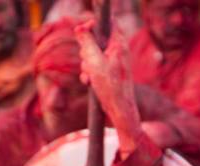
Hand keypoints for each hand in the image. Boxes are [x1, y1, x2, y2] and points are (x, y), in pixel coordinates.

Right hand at [75, 19, 140, 151]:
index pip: (106, 23)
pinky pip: (95, 66)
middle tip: (88, 62)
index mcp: (118, 44)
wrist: (119, 109)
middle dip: (87, 51)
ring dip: (87, 65)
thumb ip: (87, 43)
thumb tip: (80, 29)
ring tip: (90, 76)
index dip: (92, 25)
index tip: (82, 33)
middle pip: (96, 39)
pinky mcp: (109, 71)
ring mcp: (114, 61)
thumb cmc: (111, 87)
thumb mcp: (94, 62)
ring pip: (93, 54)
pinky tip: (90, 82)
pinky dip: (90, 73)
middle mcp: (118, 50)